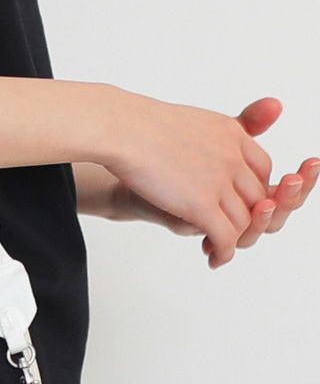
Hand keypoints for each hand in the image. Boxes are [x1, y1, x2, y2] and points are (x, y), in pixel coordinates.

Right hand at [100, 90, 316, 267]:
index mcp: (230, 133)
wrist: (121, 131)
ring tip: (216, 249)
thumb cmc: (138, 126)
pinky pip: (225, 236)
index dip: (252, 191)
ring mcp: (220, 181)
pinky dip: (223, 252)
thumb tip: (201, 158)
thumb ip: (203, 139)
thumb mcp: (183, 125)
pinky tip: (214, 259)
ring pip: (243, 221)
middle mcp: (232, 156)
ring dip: (233, 240)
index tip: (235, 204)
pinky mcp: (202, 204)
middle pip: (256, 197)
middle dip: (245, 219)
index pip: (261, 168)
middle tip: (226, 232)